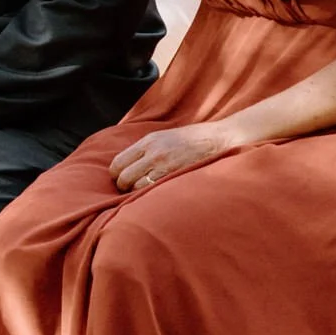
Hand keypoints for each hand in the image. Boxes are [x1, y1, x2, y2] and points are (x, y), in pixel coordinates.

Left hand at [111, 122, 237, 192]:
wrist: (218, 140)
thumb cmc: (193, 140)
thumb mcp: (165, 137)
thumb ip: (146, 150)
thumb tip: (129, 166)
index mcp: (148, 141)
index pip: (117, 162)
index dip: (117, 175)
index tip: (123, 181)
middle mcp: (152, 152)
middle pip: (123, 177)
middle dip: (124, 187)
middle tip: (132, 192)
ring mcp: (164, 165)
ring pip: (136, 188)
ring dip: (137, 194)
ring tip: (146, 196)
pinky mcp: (175, 176)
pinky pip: (153, 192)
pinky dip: (150, 197)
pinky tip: (157, 197)